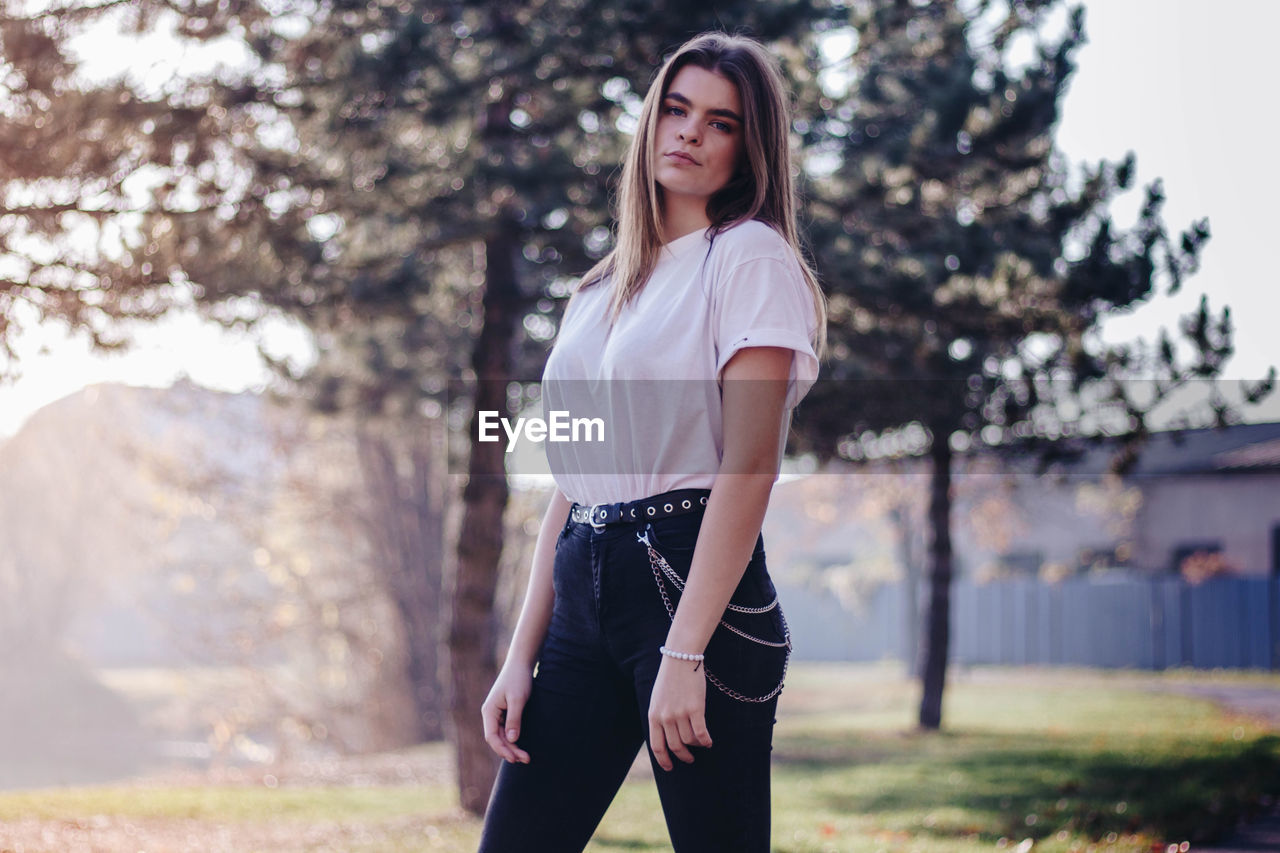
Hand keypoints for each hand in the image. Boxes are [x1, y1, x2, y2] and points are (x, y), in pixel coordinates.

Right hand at [481, 663, 533, 763]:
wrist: (521, 663)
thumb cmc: (518, 679)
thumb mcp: (517, 699)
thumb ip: (514, 719)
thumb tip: (512, 740)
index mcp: (489, 711)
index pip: (492, 737)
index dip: (502, 749)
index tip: (514, 758)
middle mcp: (490, 714)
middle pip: (497, 739)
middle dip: (510, 751)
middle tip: (525, 760)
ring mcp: (497, 714)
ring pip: (503, 736)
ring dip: (513, 747)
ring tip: (526, 757)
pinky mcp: (505, 712)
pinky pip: (507, 730)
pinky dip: (514, 739)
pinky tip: (521, 746)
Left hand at [647, 654, 712, 770]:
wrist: (680, 658)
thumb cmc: (670, 678)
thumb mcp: (657, 699)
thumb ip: (660, 717)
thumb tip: (667, 736)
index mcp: (653, 715)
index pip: (657, 746)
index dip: (664, 760)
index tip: (670, 768)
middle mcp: (665, 717)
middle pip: (675, 746)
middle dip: (683, 756)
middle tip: (690, 759)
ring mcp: (680, 714)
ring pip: (690, 740)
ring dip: (697, 746)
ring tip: (702, 744)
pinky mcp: (695, 709)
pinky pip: (701, 733)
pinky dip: (706, 740)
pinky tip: (709, 741)